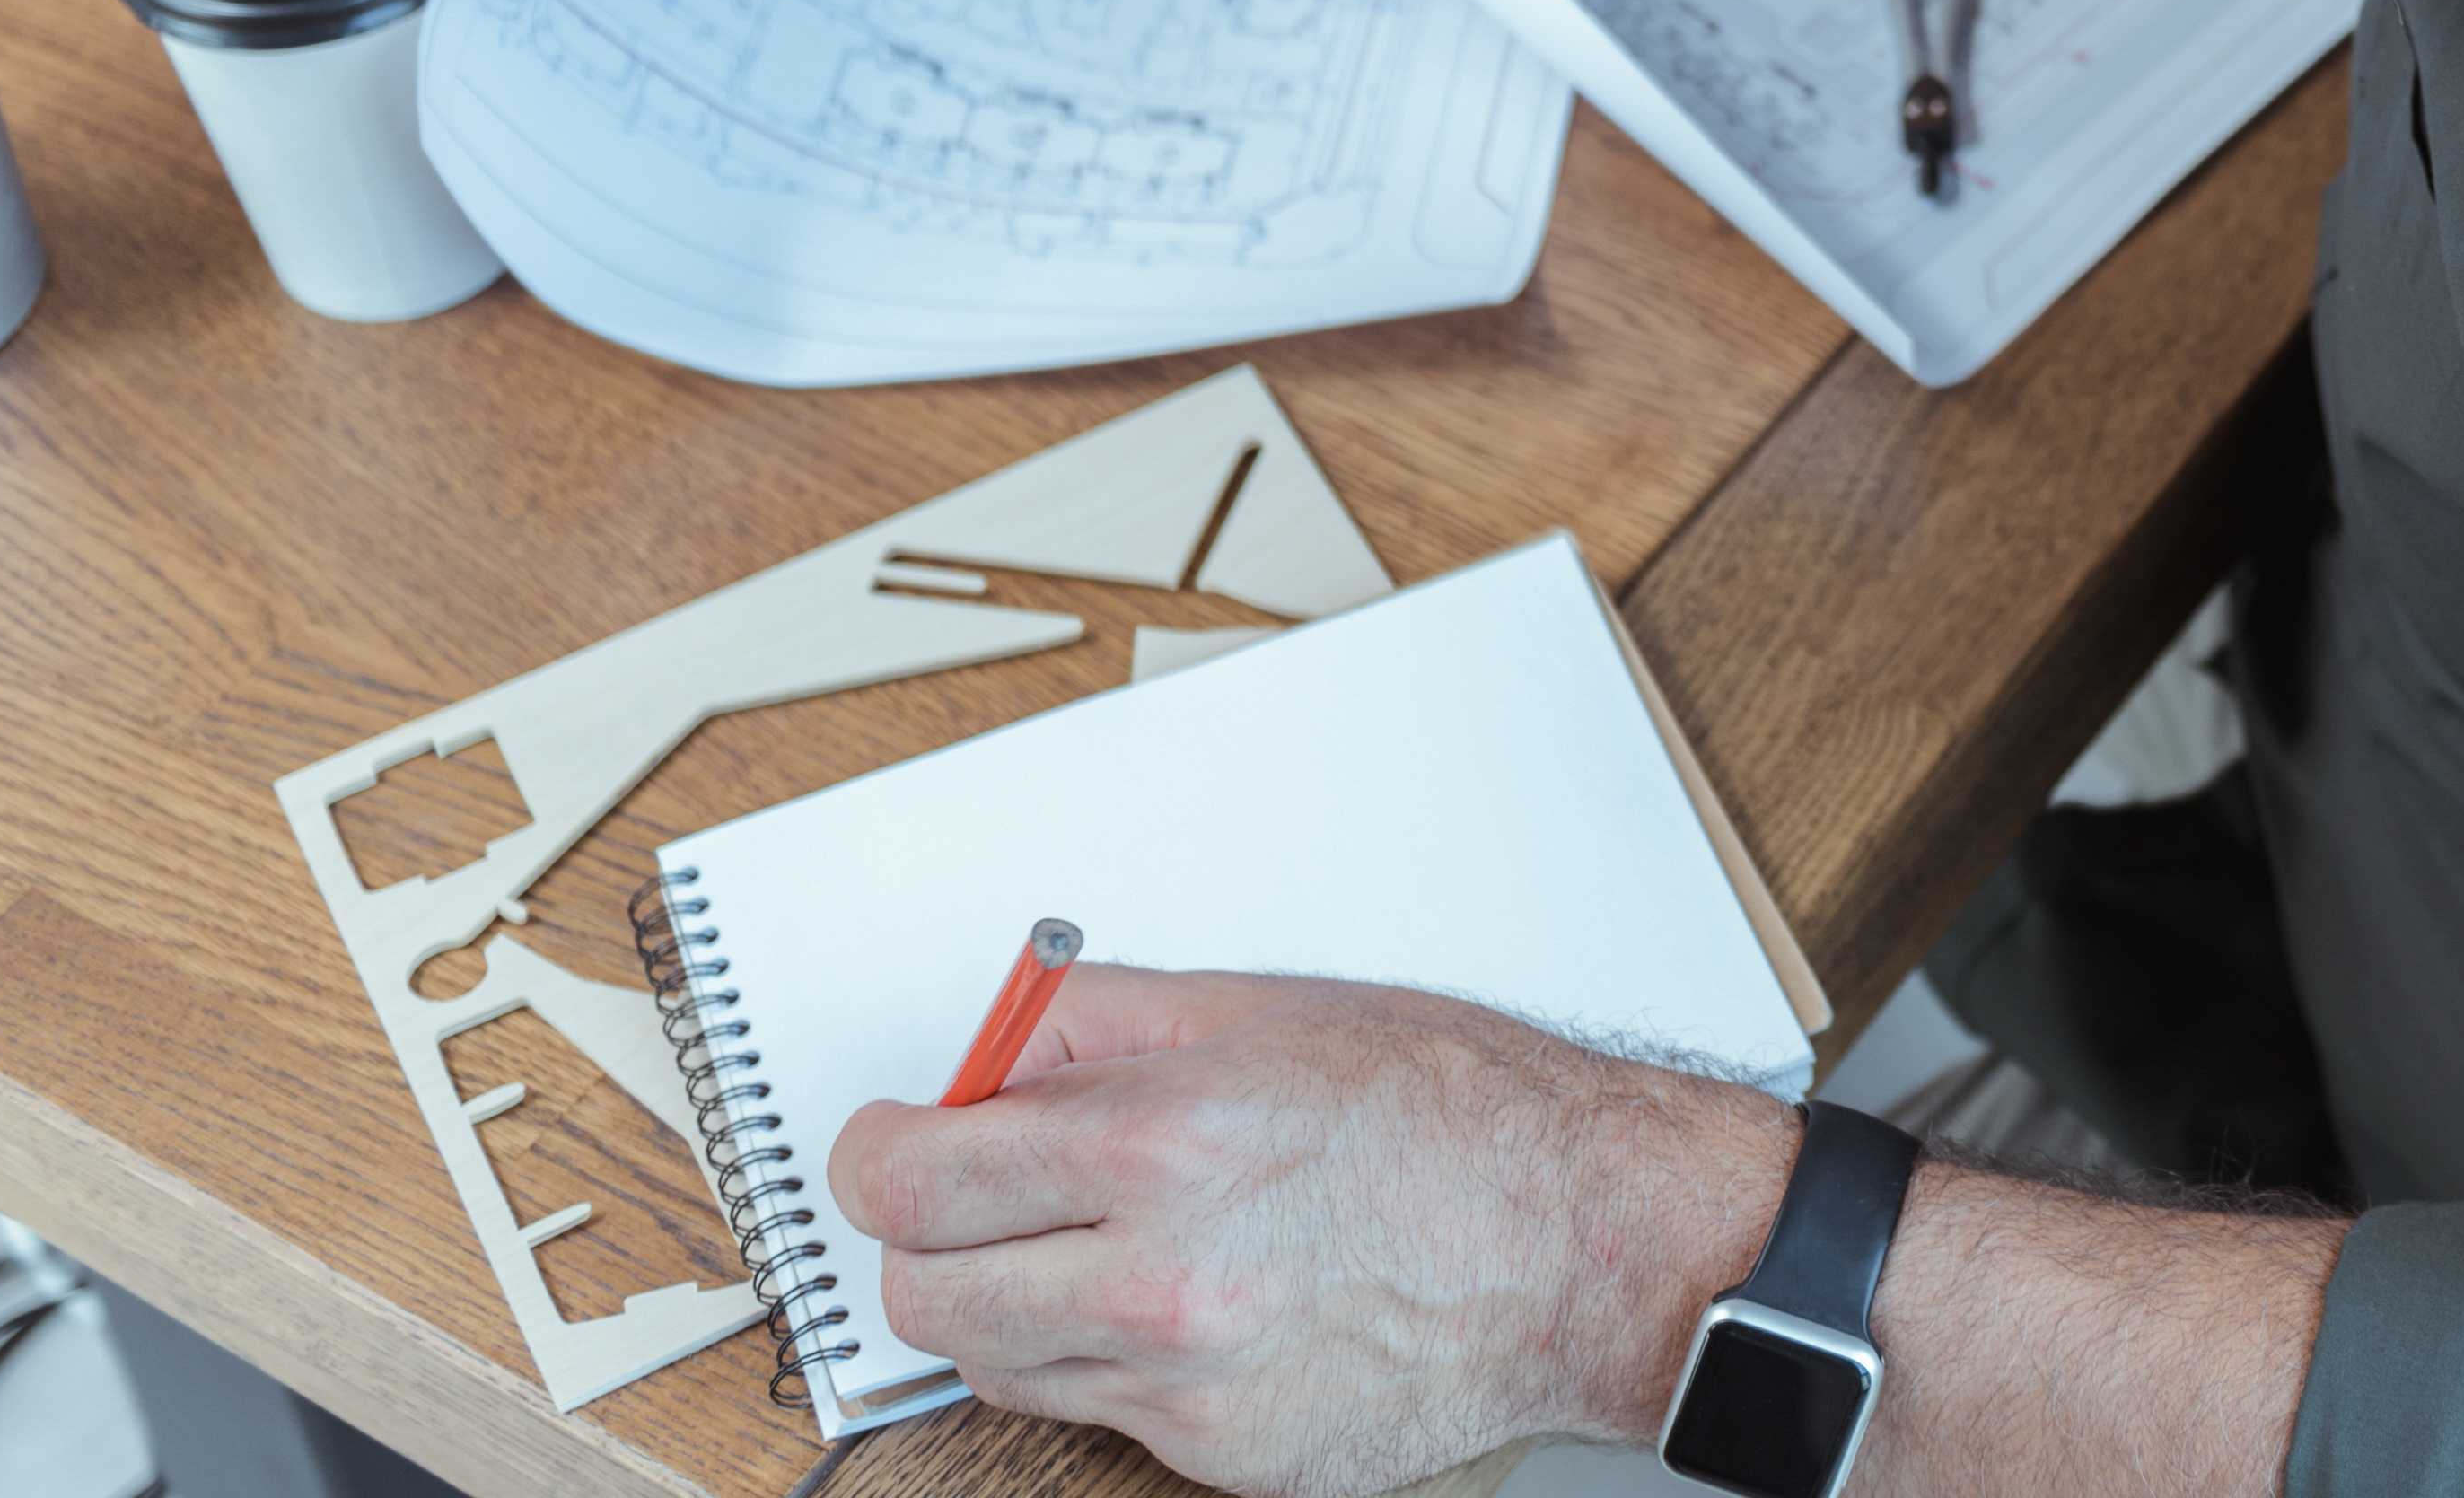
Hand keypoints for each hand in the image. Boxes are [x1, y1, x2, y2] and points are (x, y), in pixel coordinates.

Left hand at [826, 964, 1788, 1497]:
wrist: (1584, 1246)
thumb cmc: (1458, 1116)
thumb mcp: (1269, 1009)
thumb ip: (1104, 1022)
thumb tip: (996, 1047)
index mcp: (1160, 1142)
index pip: (910, 1182)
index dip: (879, 1154)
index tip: (895, 1142)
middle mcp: (1157, 1276)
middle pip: (921, 1292)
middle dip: (932, 1235)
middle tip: (984, 1193)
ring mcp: (1185, 1384)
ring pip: (994, 1363)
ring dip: (1013, 1299)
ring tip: (1103, 1240)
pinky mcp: (1220, 1455)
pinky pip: (1098, 1411)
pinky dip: (1112, 1357)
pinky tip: (1191, 1300)